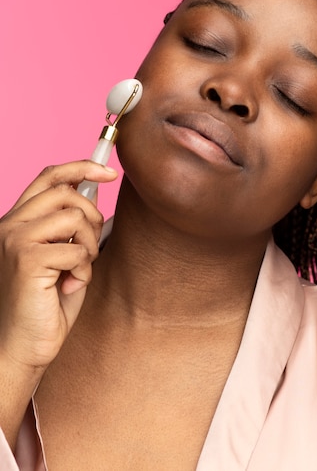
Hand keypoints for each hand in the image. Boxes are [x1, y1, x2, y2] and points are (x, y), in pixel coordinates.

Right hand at [0, 161, 117, 372]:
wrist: (21, 347)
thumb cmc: (45, 305)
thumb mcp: (65, 257)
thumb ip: (74, 228)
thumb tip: (96, 197)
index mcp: (18, 221)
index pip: (49, 177)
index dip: (82, 166)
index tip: (110, 171)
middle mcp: (11, 225)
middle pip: (66, 191)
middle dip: (92, 216)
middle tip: (90, 248)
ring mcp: (15, 240)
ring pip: (74, 216)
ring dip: (88, 245)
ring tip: (78, 270)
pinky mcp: (26, 259)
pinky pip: (76, 250)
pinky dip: (84, 270)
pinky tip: (70, 286)